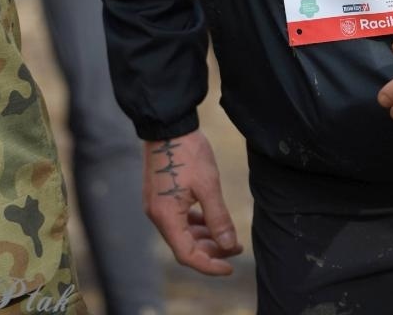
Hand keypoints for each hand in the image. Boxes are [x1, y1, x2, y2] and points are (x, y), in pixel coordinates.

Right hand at [143, 129, 242, 275]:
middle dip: (211, 250)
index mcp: (166, 217)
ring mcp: (157, 205)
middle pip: (184, 246)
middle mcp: (157, 215)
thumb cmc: (188, 152)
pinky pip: (178, 219)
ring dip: (204, 237)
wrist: (168, 125)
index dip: (210, 265)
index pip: (187, 255)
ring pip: (182, 233)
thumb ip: (218, 218)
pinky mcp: (160, 196)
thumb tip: (229, 245)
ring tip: (227, 235)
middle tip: (235, 247)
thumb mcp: (208, 185)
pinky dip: (195, 224)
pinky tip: (210, 220)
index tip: (230, 267)